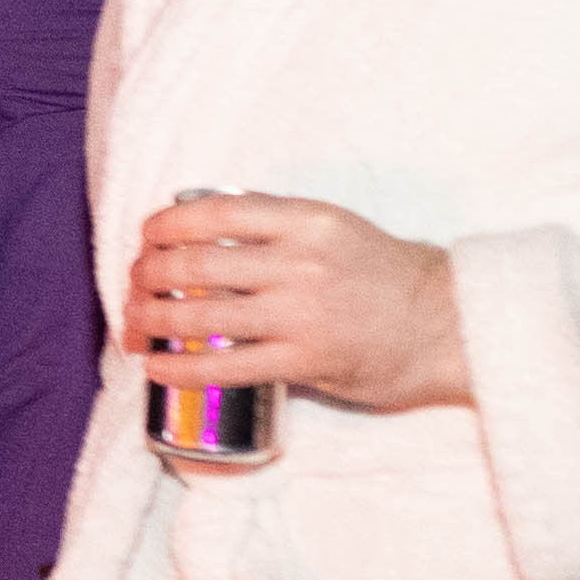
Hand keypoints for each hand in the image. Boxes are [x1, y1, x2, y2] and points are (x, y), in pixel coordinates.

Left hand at [126, 192, 468, 416]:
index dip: (165, 226)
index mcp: (305, 219)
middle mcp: (299, 261)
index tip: (146, 238)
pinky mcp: (304, 361)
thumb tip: (211, 233)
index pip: (212, 213)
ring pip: (201, 314)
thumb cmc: (387, 275)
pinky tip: (157, 365)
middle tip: (133, 286)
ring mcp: (300, 313)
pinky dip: (181, 365)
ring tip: (134, 324)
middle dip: (148, 276)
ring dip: (153, 319)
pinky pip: (225, 365)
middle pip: (195, 264)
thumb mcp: (336, 229)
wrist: (446, 324)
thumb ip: (280, 226)